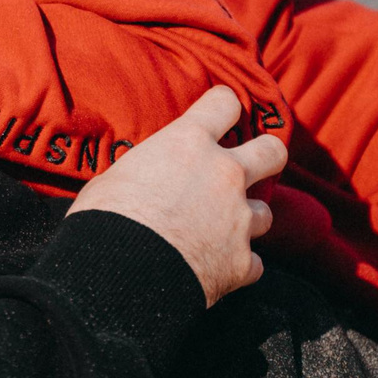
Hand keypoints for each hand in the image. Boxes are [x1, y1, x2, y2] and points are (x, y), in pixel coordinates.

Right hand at [67, 86, 285, 305]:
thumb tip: (141, 180)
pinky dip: (238, 265)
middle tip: (257, 163)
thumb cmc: (105, 220)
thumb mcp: (115, 177)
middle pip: (272, 152)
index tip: (220, 112)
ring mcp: (238, 219)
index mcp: (188, 144)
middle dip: (268, 156)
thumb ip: (145, 171)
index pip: (223, 103)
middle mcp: (224, 175)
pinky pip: (254, 263)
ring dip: (248, 220)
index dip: (222, 106)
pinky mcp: (242, 262)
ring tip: (225, 230)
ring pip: (265, 214)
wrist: (121, 274)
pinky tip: (218, 269)